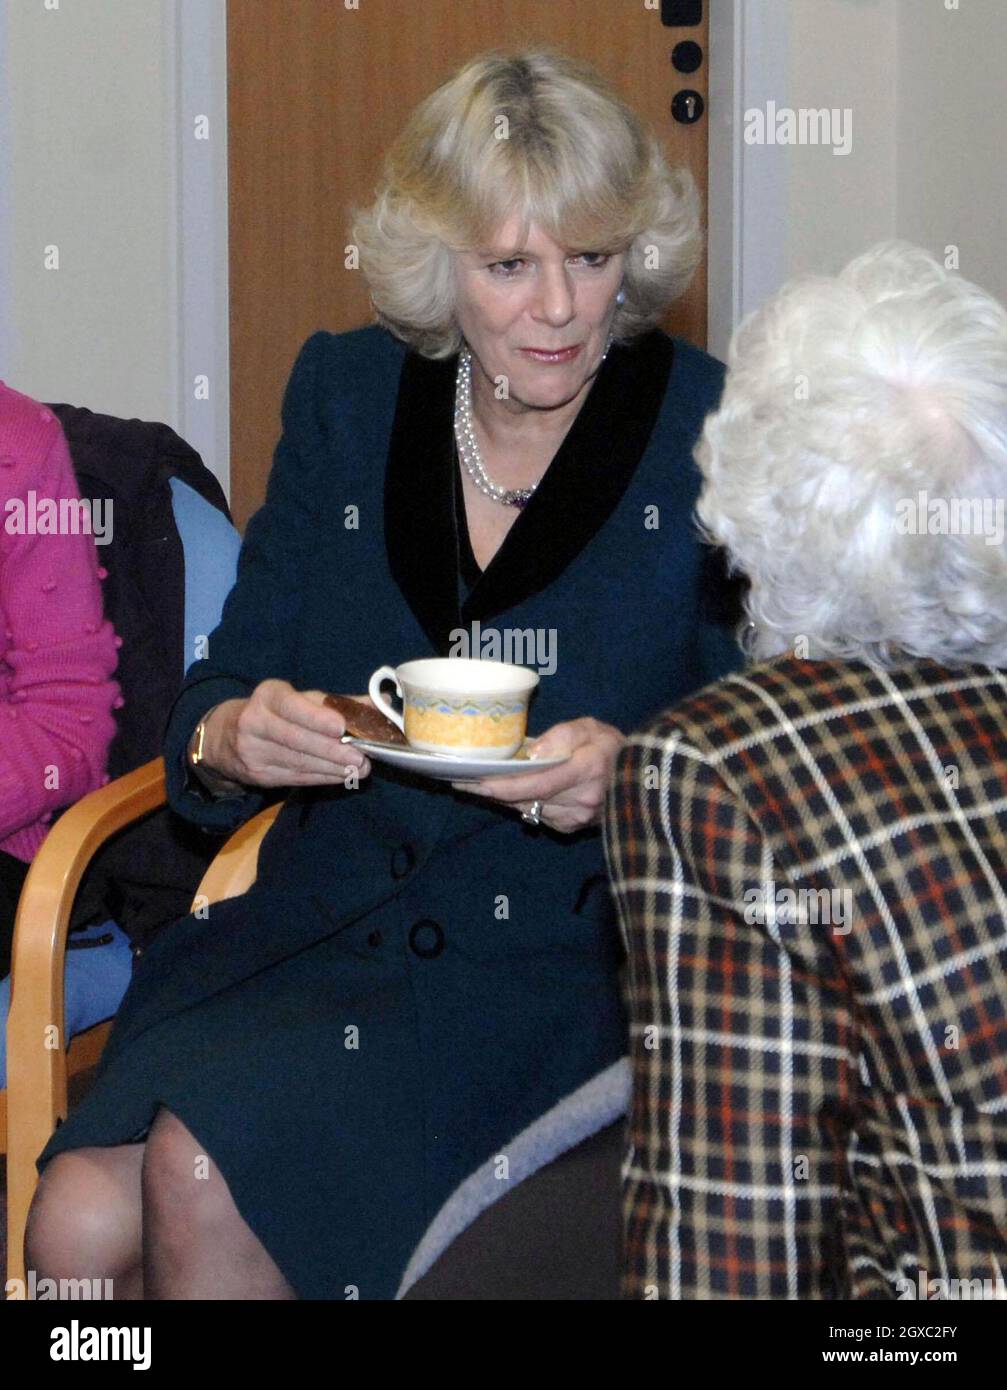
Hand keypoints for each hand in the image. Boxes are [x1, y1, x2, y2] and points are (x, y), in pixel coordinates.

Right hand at [200, 680, 372, 788]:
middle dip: (333, 751)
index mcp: (268, 695)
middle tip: (362, 757)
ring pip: (298, 762)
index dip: (316, 718)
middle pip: (297, 740)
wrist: (226, 736)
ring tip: (359, 768)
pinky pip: (296, 777)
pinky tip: (342, 776)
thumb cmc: (275, 712)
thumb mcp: (300, 699)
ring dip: (333, 768)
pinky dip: (322, 777)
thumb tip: (381, 702)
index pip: (291, 706)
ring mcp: (253, 751)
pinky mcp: (258, 775)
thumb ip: (338, 702)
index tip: (341, 728)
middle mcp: (254, 722)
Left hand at [450, 717, 625, 833]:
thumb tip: (533, 753)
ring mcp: (577, 819)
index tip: (472, 781)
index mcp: (586, 772)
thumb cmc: (613, 747)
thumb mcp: (591, 728)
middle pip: (525, 798)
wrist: (643, 778)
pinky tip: (507, 791)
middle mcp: (581, 801)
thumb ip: (563, 735)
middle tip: (460, 780)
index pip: (534, 783)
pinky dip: (522, 802)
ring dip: (503, 798)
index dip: (501, 785)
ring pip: (528, 808)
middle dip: (492, 791)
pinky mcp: (573, 827)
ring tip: (475, 784)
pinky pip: (538, 814)